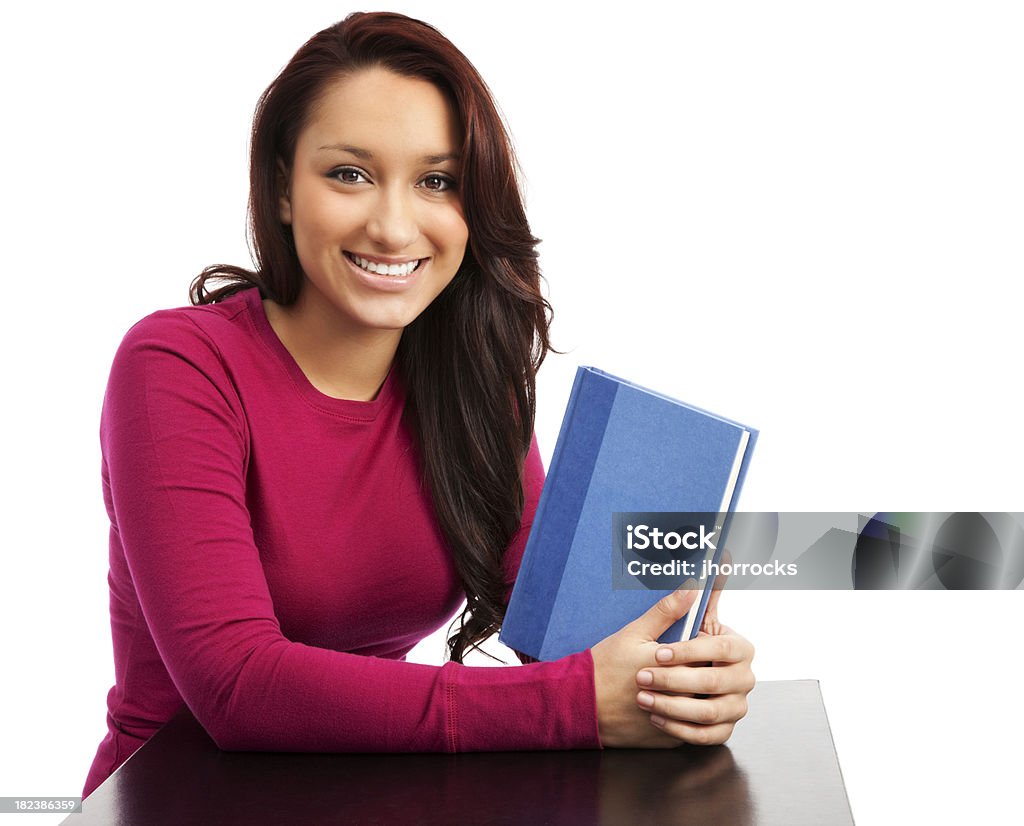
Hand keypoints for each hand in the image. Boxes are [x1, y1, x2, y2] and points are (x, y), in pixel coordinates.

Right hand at [591, 587, 702, 747]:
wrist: (582, 705)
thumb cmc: (606, 667)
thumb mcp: (634, 633)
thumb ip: (667, 611)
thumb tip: (692, 589)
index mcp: (677, 669)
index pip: (710, 657)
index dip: (703, 648)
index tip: (693, 643)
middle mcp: (682, 700)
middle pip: (710, 684)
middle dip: (702, 671)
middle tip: (687, 664)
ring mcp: (677, 724)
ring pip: (704, 709)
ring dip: (697, 696)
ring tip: (682, 685)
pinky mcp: (669, 742)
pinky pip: (690, 729)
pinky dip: (685, 717)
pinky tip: (671, 703)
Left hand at [635, 580, 754, 745]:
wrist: (653, 688)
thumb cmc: (663, 653)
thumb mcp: (665, 628)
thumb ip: (680, 604)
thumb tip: (701, 574)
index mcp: (736, 648)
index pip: (723, 648)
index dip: (691, 651)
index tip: (659, 653)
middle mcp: (742, 677)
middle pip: (715, 681)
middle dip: (675, 680)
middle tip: (643, 677)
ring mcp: (735, 706)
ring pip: (710, 711)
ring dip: (673, 706)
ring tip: (644, 699)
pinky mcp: (722, 729)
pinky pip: (706, 735)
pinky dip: (680, 728)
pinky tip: (656, 717)